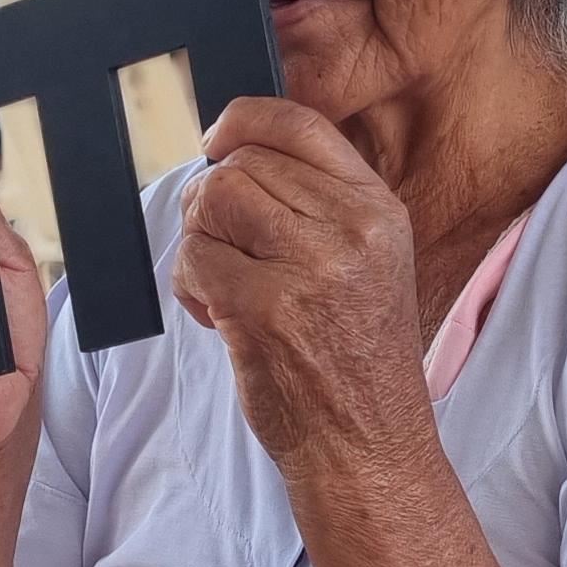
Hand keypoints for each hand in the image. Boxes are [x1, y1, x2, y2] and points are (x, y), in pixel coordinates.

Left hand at [172, 97, 430, 468]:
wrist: (367, 445)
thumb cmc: (355, 361)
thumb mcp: (368, 263)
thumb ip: (317, 205)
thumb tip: (234, 157)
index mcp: (377, 210)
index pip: (299, 124)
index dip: (241, 121)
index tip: (215, 142)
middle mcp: (351, 229)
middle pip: (242, 165)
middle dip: (212, 204)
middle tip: (224, 251)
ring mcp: (311, 267)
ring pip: (213, 202)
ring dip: (200, 242)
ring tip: (223, 285)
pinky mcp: (265, 307)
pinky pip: (194, 258)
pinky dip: (189, 285)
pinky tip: (218, 314)